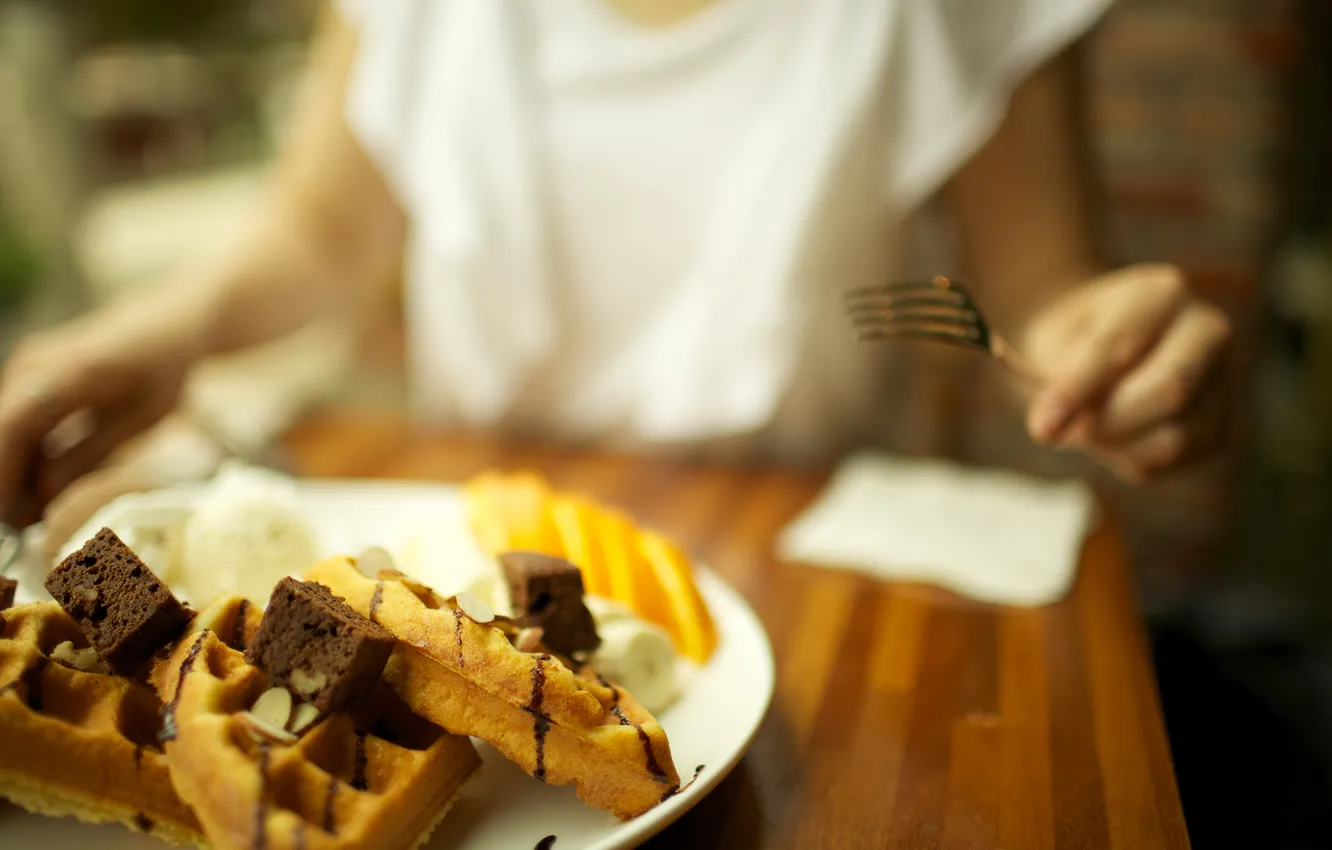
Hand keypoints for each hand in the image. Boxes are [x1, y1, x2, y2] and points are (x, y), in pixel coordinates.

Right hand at [0, 302, 200, 523]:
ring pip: (2, 433)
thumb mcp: (142, 419)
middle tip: (13, 536)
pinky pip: (11, 425)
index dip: (0, 475)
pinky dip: (19, 461)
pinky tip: (34, 497)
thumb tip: (41, 496)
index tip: (1, 521)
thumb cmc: (163, 371)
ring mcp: (24, 369)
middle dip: (2, 485)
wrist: (166, 323)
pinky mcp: (26, 379)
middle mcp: (32, 364)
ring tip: (27, 523)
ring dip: (10, 476)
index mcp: (67, 372)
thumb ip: (90, 454)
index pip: (13, 426)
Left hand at [1021, 264, 1232, 482]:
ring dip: (1116, 444)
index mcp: (1162, 292)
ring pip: (1174, 437)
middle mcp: (1208, 330)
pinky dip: (1131, 460)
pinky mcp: (1222, 427)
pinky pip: (1176, 462)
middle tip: (1063, 431)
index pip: (1121, 346)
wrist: (1101, 348)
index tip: (1040, 428)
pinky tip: (1115, 436)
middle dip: (1108, 422)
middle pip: (1171, 391)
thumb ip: (1058, 378)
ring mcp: (1225, 380)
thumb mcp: (1052, 342)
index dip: (1077, 391)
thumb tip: (1049, 428)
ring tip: (1089, 426)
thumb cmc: (1073, 340)